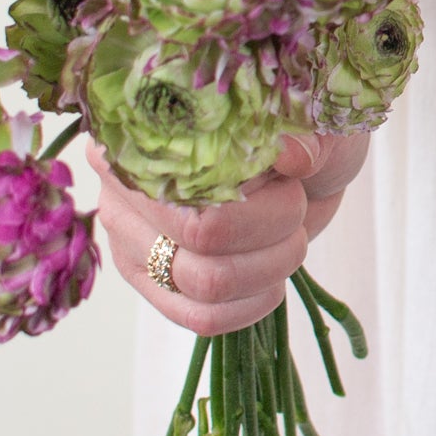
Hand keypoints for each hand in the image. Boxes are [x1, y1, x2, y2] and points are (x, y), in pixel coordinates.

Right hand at [87, 132, 369, 335]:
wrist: (300, 169)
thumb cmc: (298, 133)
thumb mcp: (313, 118)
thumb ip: (305, 132)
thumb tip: (291, 156)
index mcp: (152, 123)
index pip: (198, 174)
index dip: (259, 188)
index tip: (290, 175)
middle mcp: (123, 180)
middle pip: (201, 233)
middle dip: (273, 228)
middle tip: (297, 209)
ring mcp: (129, 237)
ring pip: (203, 282)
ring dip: (270, 268)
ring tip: (289, 241)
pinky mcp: (148, 282)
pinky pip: (200, 318)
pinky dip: (249, 307)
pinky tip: (270, 281)